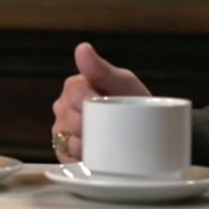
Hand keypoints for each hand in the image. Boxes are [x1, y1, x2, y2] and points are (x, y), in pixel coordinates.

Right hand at [51, 42, 150, 161]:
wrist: (147, 133)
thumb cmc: (133, 101)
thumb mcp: (123, 82)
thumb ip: (101, 68)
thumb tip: (82, 48)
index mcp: (74, 87)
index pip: (75, 93)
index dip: (92, 102)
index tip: (110, 106)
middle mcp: (63, 107)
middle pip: (69, 118)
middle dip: (90, 126)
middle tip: (113, 128)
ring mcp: (61, 131)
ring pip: (66, 139)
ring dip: (86, 145)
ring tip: (106, 145)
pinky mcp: (64, 153)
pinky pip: (65, 158)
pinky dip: (80, 160)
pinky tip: (95, 157)